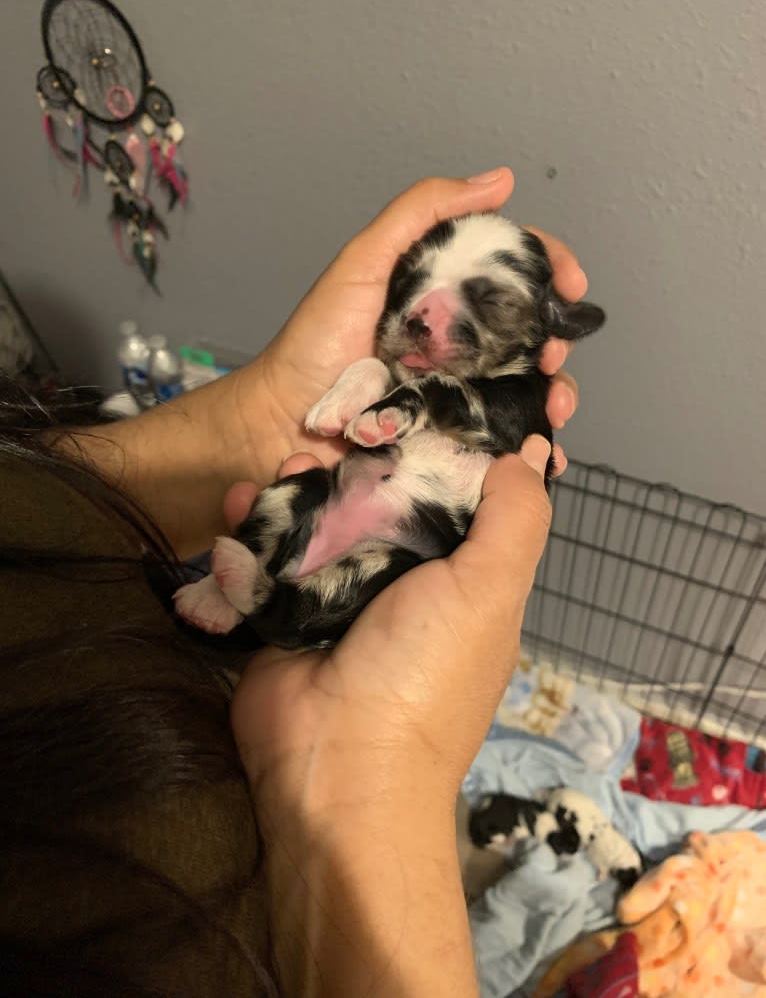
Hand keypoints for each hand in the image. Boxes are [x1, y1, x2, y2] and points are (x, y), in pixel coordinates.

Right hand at [230, 436, 555, 996]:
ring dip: (305, 482)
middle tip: (344, 416)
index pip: (462, 492)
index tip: (433, 381)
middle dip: (366, 452)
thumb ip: (515, 518)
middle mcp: (403, 575)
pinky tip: (244, 494)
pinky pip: (272, 545)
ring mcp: (340, 588)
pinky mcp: (285, 601)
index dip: (453, 442)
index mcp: (461, 572)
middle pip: (386, 493)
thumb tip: (532, 454)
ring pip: (325, 512)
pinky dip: (257, 518)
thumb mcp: (490, 591)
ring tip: (290, 461)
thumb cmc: (425, 671)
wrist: (334, 763)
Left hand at [234, 168, 582, 484]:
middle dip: (560, 340)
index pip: (515, 273)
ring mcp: (460, 393)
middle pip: (533, 332)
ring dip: (558, 394)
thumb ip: (422, 214)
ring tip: (554, 407)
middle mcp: (461, 343)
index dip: (553, 271)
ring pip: (530, 388)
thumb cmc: (314, 343)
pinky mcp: (453, 438)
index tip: (571, 286)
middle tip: (552, 355)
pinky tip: (544, 451)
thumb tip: (499, 180)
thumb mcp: (364, 263)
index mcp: (446, 297)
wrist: (282, 424)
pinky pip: (504, 438)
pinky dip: (533, 445)